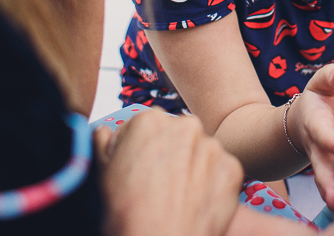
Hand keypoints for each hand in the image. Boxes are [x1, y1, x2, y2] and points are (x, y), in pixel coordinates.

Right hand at [102, 110, 243, 235]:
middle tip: (160, 184)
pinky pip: (221, 171)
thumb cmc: (127, 214)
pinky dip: (212, 183)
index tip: (140, 168)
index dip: (141, 148)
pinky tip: (197, 201)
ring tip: (178, 196)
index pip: (147, 126)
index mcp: (150, 120)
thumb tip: (105, 132)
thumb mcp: (101, 172)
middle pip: (177, 135)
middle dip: (171, 153)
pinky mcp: (232, 168)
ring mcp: (212, 146)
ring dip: (193, 166)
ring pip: (201, 151)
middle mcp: (185, 125)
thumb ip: (104, 141)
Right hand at [288, 63, 333, 212]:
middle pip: (320, 166)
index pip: (321, 132)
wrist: (301, 121)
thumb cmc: (317, 99)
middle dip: (327, 182)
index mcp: (315, 123)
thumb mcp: (320, 83)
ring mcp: (324, 161)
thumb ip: (329, 76)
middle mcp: (317, 146)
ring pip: (327, 181)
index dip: (328, 139)